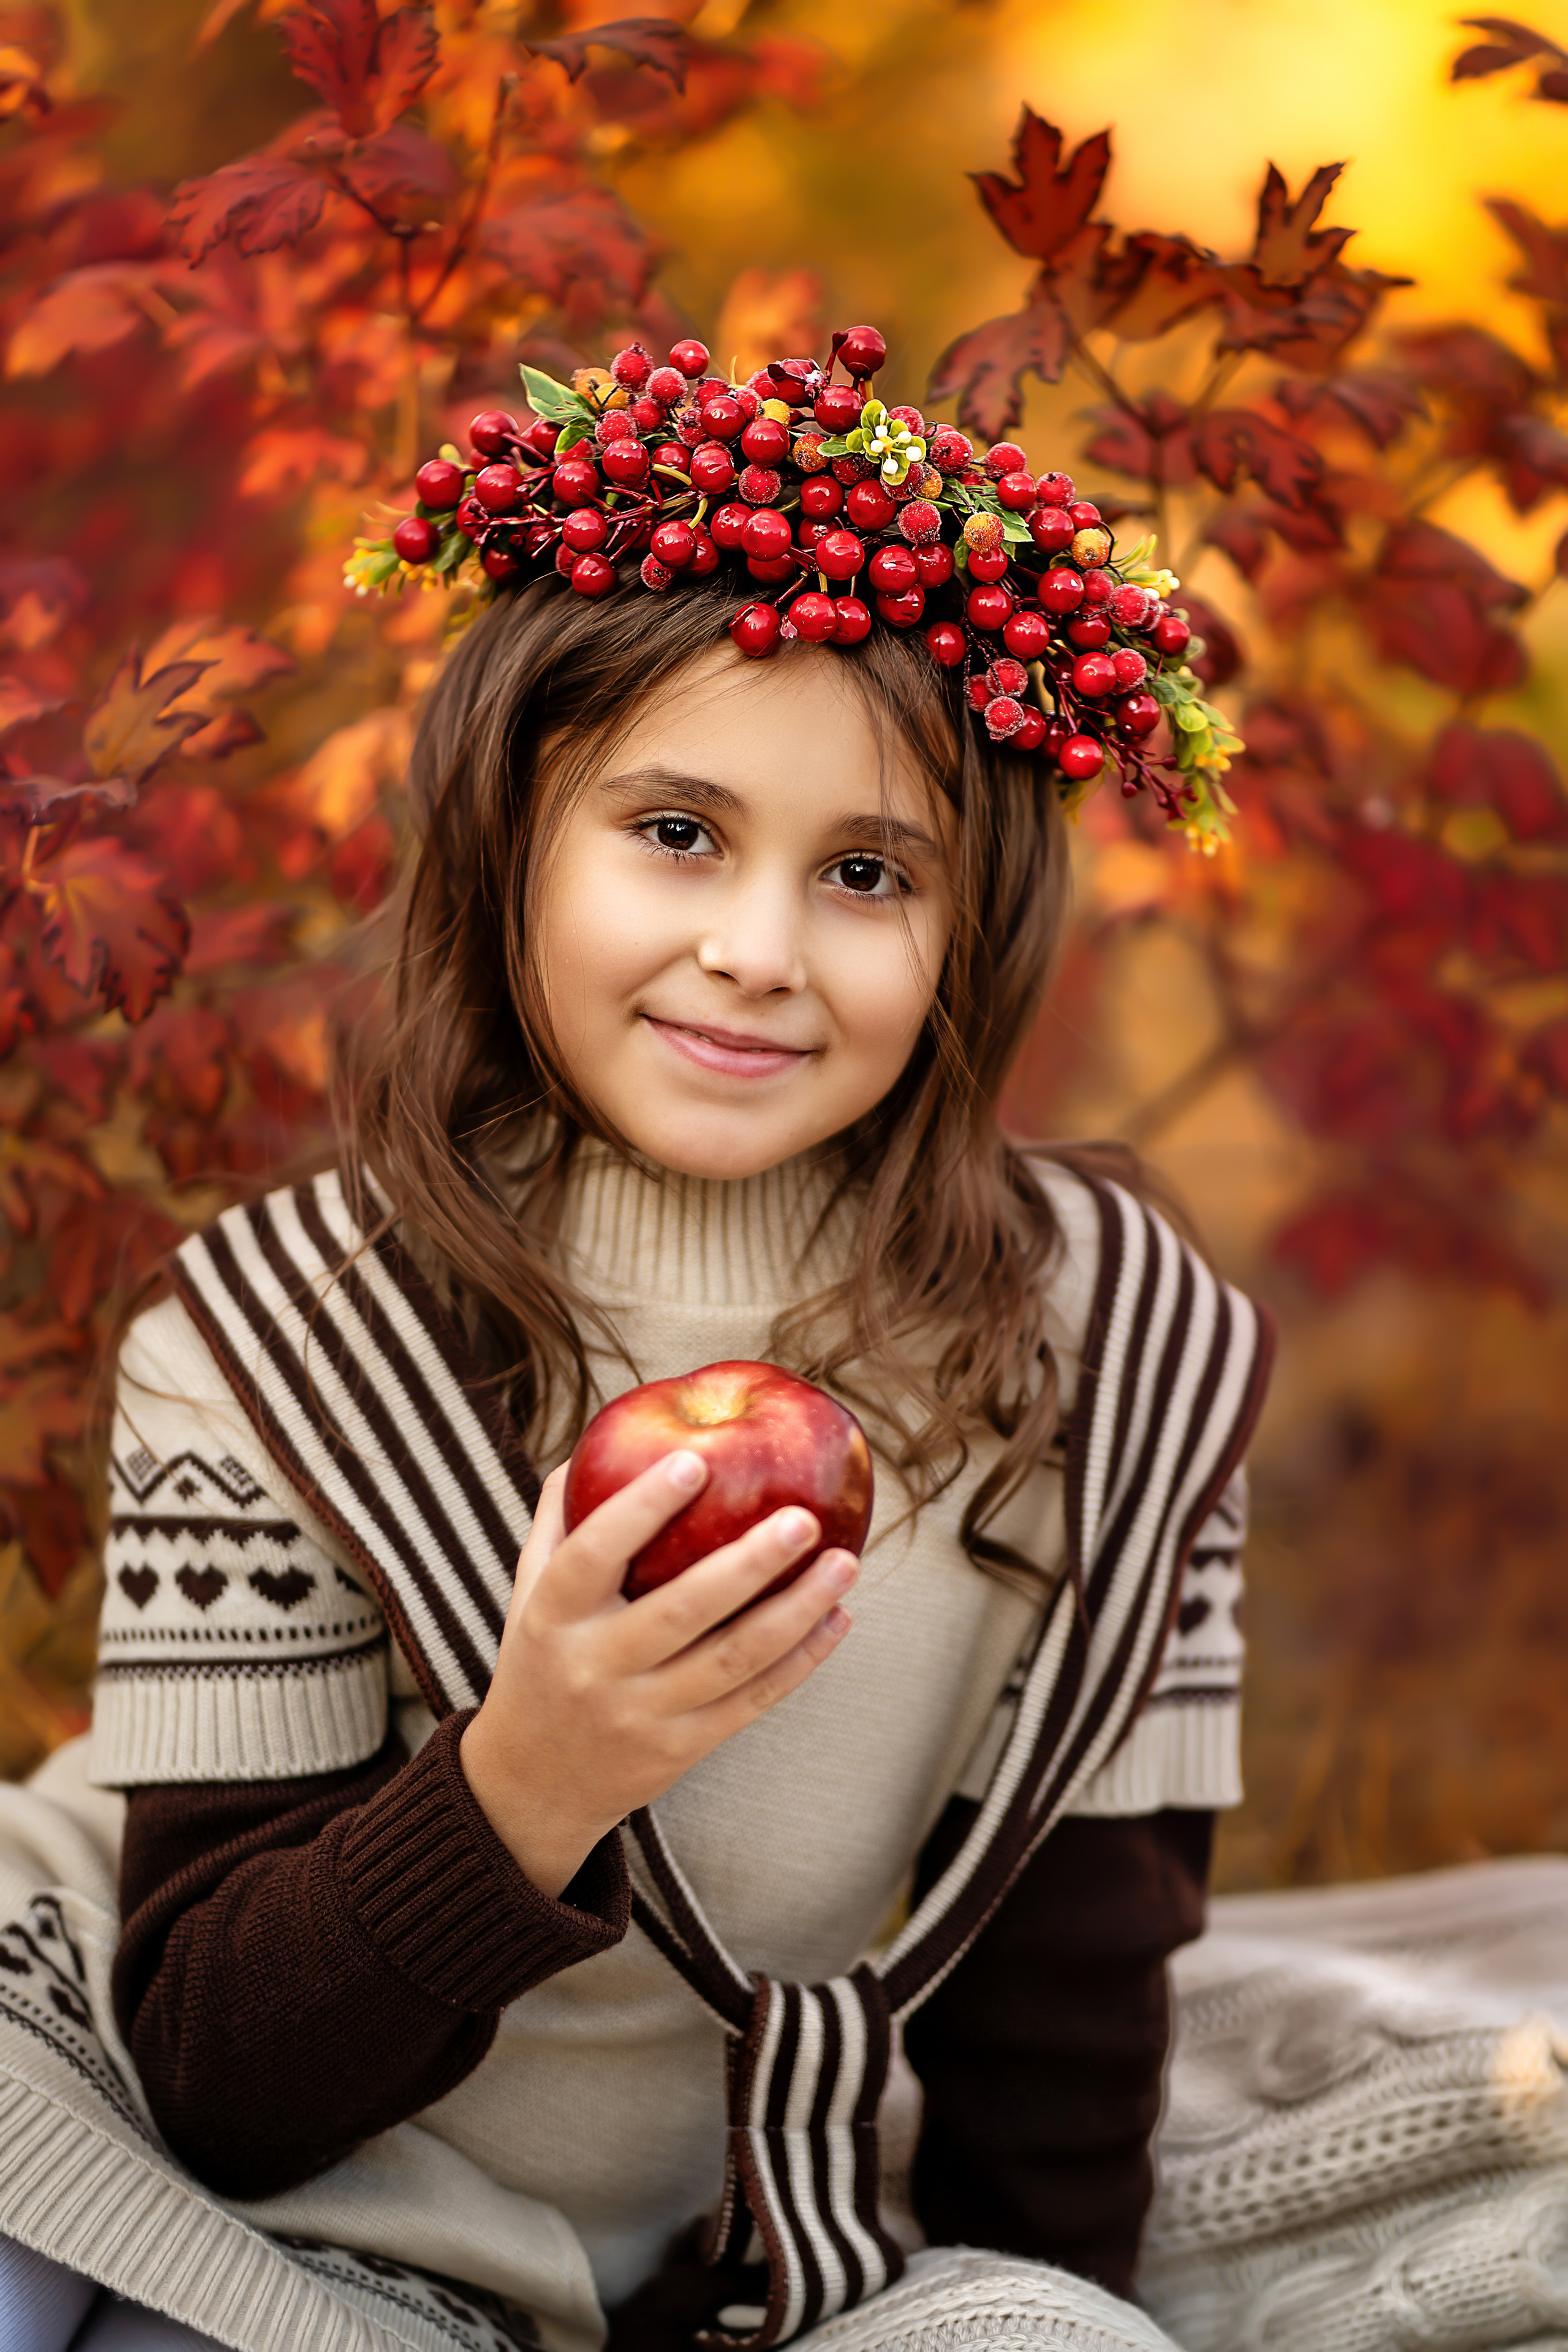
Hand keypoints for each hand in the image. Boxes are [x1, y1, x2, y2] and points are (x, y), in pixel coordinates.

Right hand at [459, 1450, 855, 1897]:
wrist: (534, 1783)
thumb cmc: (542, 1659)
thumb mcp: (529, 1592)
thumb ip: (560, 1519)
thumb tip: (601, 1438)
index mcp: (553, 1615)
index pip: (594, 1553)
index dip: (642, 1506)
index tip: (696, 1459)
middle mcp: (595, 1667)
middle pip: (681, 1609)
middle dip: (749, 1562)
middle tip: (804, 1517)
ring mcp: (641, 1713)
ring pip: (732, 1659)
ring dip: (796, 1610)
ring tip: (844, 1563)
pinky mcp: (681, 1749)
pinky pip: (751, 1701)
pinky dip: (801, 1660)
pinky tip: (838, 1619)